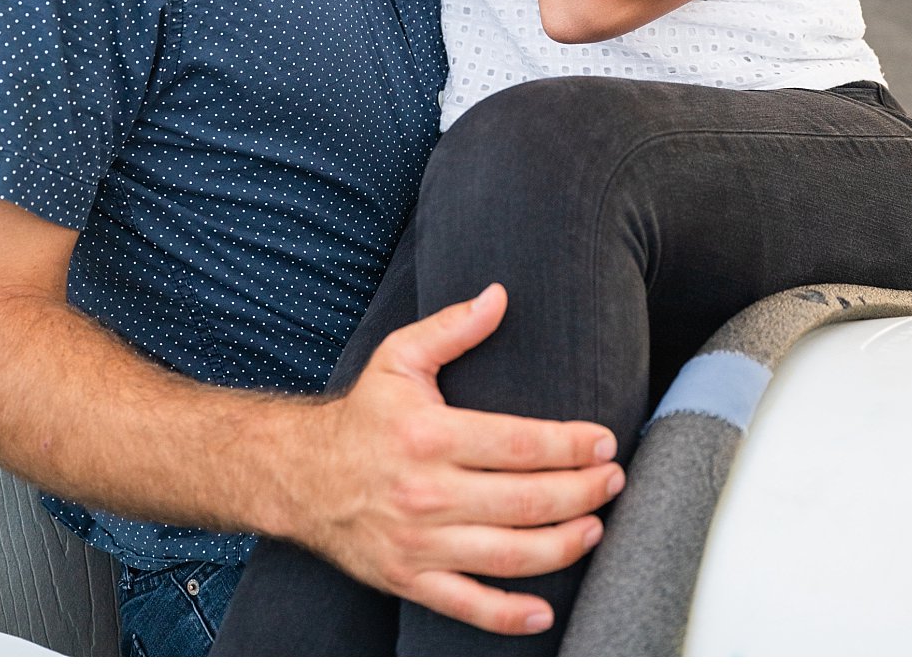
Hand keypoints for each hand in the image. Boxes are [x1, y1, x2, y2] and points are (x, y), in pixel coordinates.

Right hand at [284, 284, 623, 636]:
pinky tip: (545, 608)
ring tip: (594, 528)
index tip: (603, 443)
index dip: (572, 445)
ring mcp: (417, 542)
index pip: (521, 444)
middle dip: (583, 493)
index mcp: (428, 436)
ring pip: (511, 555)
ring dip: (564, 545)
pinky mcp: (409, 578)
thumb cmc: (361, 418)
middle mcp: (425, 492)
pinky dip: (510, 615)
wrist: (298, 474)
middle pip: (528, 501)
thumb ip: (452, 328)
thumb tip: (499, 296)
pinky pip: (469, 606)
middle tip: (613, 482)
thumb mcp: (397, 359)